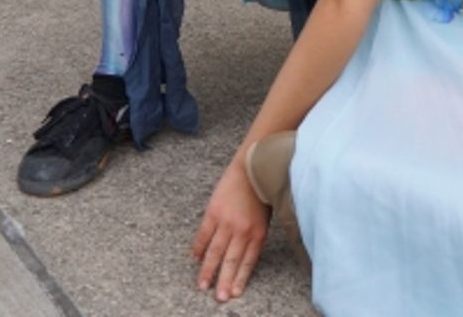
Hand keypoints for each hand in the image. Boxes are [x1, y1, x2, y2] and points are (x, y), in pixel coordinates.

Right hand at [192, 156, 269, 301]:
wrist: (252, 165)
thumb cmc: (263, 189)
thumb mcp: (266, 216)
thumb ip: (256, 234)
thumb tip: (245, 254)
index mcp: (258, 232)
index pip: (248, 261)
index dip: (240, 278)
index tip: (234, 293)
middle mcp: (242, 230)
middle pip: (231, 261)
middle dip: (224, 281)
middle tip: (218, 298)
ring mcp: (226, 222)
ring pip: (215, 252)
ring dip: (208, 270)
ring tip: (202, 285)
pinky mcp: (213, 212)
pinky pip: (204, 235)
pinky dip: (199, 248)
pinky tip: (195, 259)